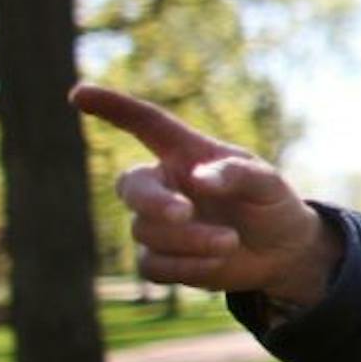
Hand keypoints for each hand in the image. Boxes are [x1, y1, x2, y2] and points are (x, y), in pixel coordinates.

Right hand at [69, 84, 341, 304]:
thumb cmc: (271, 203)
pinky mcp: (159, 259)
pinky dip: (186, 267)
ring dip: (190, 240)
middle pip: (132, 187)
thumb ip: (237, 174)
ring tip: (231, 241)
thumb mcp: (268, 183)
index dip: (112, 108)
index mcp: (186, 153)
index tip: (79, 94)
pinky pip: (153, 265)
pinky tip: (217, 262)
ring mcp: (157, 223)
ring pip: (147, 232)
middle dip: (154, 201)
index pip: (145, 124)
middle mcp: (164, 184)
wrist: (281, 251)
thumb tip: (198, 178)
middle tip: (183, 213)